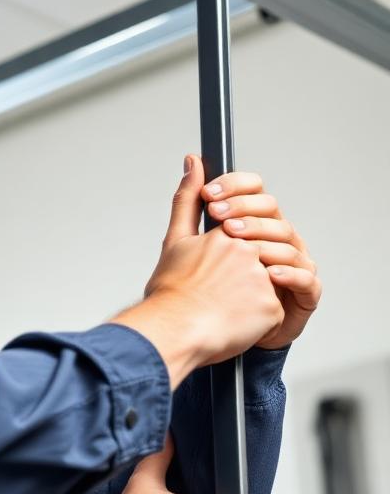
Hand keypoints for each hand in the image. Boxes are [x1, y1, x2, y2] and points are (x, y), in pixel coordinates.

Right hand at [134, 157, 285, 373]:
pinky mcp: (272, 310)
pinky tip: (232, 323)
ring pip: (264, 287)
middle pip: (254, 263)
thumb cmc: (169, 293)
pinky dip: (255, 320)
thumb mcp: (175, 240)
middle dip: (238, 279)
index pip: (240, 237)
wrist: (171, 331)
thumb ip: (188, 200)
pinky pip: (271, 313)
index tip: (214, 273)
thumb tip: (193, 163)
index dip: (228, 257)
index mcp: (228, 235)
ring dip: (248, 298)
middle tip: (214, 296)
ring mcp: (263, 281)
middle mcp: (250, 253)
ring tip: (222, 309)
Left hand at [196, 156, 321, 349]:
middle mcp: (274, 239)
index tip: (209, 192)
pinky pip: (307, 279)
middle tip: (218, 218)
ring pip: (289, 240)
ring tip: (237, 241)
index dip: (234, 187)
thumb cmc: (200, 289)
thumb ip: (189, 202)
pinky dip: (289, 273)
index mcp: (251, 222)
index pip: (253, 192)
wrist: (204, 332)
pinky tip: (268, 272)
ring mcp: (292, 264)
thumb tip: (192, 161)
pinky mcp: (303, 294)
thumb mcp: (186, 241)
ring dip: (263, 238)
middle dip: (244, 210)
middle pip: (272, 211)